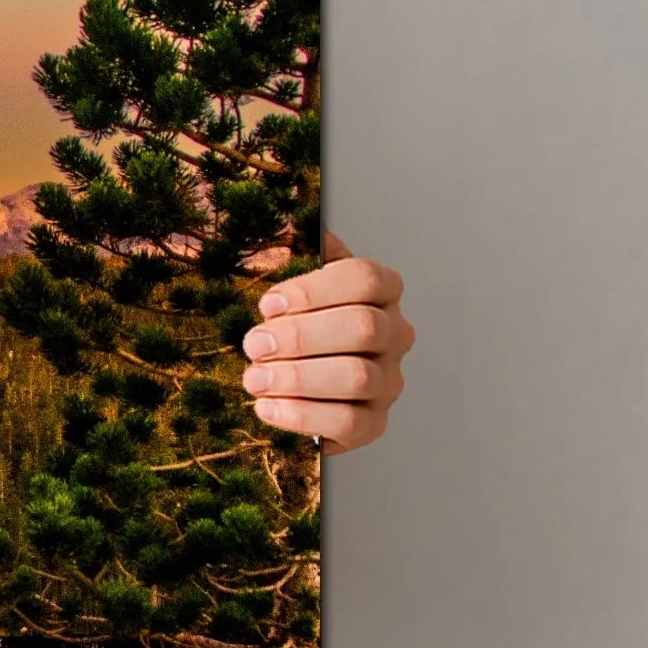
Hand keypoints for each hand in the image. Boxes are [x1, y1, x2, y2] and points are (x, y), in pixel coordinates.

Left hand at [240, 230, 412, 453]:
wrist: (297, 381)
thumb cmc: (295, 322)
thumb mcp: (293, 283)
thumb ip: (298, 253)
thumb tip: (294, 224)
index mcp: (380, 291)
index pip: (365, 278)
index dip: (314, 290)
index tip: (268, 304)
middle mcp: (394, 334)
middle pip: (363, 328)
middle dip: (300, 337)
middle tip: (253, 344)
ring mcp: (388, 380)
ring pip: (357, 377)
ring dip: (297, 378)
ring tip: (254, 379)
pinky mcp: (374, 423)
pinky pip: (349, 423)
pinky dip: (303, 416)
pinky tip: (267, 408)